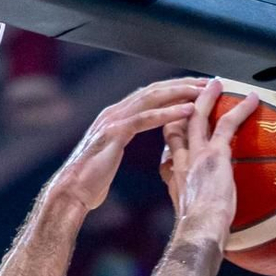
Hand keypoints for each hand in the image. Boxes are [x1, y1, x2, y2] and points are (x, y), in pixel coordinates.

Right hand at [54, 78, 208, 216]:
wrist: (70, 193)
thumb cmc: (89, 183)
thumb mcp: (109, 157)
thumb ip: (120, 144)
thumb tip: (124, 148)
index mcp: (116, 116)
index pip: (149, 95)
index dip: (173, 89)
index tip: (195, 89)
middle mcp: (114, 112)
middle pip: (154, 90)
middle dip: (181, 84)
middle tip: (206, 82)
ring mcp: (113, 120)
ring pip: (152, 98)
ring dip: (179, 93)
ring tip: (201, 92)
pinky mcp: (114, 133)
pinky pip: (145, 118)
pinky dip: (168, 113)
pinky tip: (187, 111)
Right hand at [160, 81, 257, 245]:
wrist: (198, 232)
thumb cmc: (197, 232)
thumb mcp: (189, 215)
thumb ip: (193, 204)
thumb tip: (204, 210)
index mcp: (173, 178)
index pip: (169, 151)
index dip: (172, 139)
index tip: (176, 130)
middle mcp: (179, 163)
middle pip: (175, 126)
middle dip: (183, 108)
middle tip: (192, 93)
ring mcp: (195, 156)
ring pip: (197, 117)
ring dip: (207, 98)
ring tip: (215, 83)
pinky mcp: (214, 154)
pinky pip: (226, 124)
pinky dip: (239, 109)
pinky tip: (251, 99)